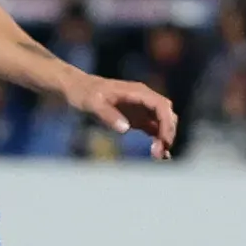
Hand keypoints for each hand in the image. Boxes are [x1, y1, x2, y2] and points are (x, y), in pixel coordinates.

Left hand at [63, 72, 178, 156]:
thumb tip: (126, 129)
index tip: (164, 141)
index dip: (166, 123)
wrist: (78, 89)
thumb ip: (108, 115)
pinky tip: (159, 154)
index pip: (161, 106)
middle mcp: (144, 99)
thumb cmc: (84, 92)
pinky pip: (155, 129)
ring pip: (163, 123)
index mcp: (138, 92)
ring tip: (158, 156)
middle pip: (167, 115)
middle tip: (159, 153)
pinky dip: (159, 140)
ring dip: (164, 139)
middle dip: (167, 133)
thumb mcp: (93, 102)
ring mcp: (142, 109)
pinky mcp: (138, 118)